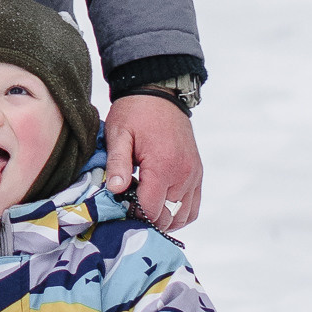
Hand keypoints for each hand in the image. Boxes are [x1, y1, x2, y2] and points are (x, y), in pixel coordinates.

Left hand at [103, 97, 202, 230]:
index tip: (118, 207)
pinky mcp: (197, 173)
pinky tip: (160, 206)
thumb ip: (117, 164)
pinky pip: (193, 207)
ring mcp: (193, 175)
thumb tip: (114, 190)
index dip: (132, 214)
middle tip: (127, 207)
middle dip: (146, 218)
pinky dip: (178, 213)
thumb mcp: (119, 134)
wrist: (159, 93)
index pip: (150, 209)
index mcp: (163, 166)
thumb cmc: (135, 112)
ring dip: (163, 218)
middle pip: (166, 217)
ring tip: (143, 206)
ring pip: (181, 217)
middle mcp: (183, 174)